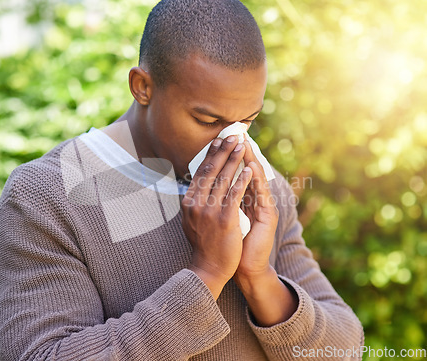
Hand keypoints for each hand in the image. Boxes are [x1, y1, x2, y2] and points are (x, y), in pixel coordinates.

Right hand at [181, 135, 251, 298]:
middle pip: (211, 170)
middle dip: (223, 151)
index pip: (200, 172)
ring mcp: (209, 210)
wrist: (209, 268)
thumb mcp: (192, 220)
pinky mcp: (224, 219)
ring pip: (223, 178)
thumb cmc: (204, 244)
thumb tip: (197, 186)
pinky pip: (235, 194)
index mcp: (188, 202)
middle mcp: (196, 203)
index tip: (218, 141)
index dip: (211, 154)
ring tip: (242, 146)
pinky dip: (243, 180)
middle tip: (233, 135)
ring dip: (234, 159)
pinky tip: (249, 169)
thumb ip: (195, 202)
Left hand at [234, 139, 278, 287]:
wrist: (245, 267)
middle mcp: (257, 200)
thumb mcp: (223, 219)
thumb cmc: (232, 244)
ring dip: (249, 159)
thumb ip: (221, 202)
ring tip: (243, 143)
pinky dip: (255, 179)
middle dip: (240, 152)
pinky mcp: (269, 216)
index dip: (230, 157)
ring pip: (256, 178)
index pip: (238, 173)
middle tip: (234, 134)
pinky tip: (251, 167)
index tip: (221, 140)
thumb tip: (206, 187)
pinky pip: (261, 194)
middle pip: (249, 170)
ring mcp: (265, 207)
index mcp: (245, 200)